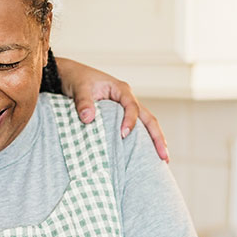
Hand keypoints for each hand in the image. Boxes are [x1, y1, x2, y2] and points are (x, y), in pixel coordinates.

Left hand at [54, 57, 168, 161]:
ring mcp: (126, 109)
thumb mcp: (79, 88)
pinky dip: (144, 141)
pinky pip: (137, 129)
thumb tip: (88, 118)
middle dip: (157, 137)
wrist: (72, 76)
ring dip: (155, 141)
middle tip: (163, 156)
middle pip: (148, 118)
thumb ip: (83, 102)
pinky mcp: (121, 117)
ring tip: (164, 160)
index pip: (131, 106)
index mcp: (121, 89)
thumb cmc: (78, 79)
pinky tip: (147, 156)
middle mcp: (128, 99)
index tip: (123, 135)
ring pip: (146, 124)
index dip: (130, 120)